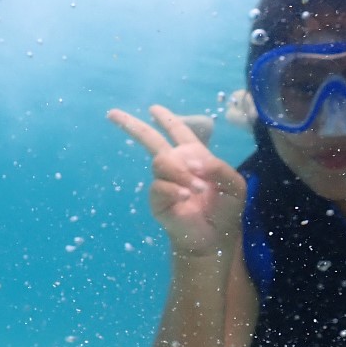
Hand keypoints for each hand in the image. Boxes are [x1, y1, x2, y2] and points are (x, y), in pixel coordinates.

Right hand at [109, 104, 247, 258]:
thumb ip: (219, 168)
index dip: (166, 119)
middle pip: (150, 139)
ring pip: (162, 161)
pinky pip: (159, 185)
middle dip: (131, 125)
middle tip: (111, 114)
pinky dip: (175, 189)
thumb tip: (193, 163)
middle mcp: (175, 165)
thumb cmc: (225, 209)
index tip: (153, 108)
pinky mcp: (157, 200)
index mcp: (193, 155)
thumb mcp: (234, 185)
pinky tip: (186, 196)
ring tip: (198, 189)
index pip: (178, 131)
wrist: (215, 238)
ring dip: (181, 173)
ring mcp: (163, 181)